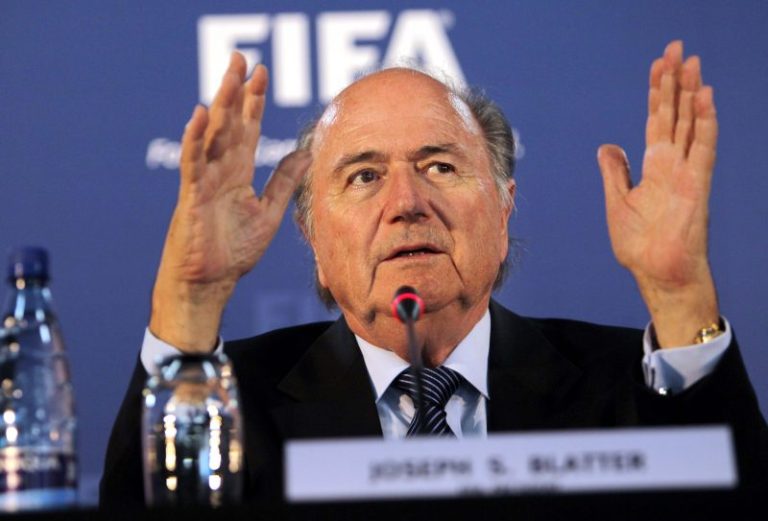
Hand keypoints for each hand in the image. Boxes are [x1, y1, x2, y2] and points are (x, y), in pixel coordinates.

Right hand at [150, 52, 310, 351]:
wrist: (209, 283)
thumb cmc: (232, 252)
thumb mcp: (268, 212)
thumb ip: (284, 181)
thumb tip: (306, 154)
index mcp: (237, 174)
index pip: (247, 130)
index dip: (254, 102)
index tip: (262, 75)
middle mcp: (220, 171)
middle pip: (229, 123)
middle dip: (237, 91)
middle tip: (242, 58)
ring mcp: (204, 181)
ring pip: (212, 135)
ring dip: (219, 104)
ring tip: (228, 75)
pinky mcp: (191, 197)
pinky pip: (193, 164)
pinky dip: (194, 140)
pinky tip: (199, 116)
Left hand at [597, 41, 718, 347]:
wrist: (656, 272)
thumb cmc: (639, 244)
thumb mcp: (617, 201)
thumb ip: (615, 172)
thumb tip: (607, 147)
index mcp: (653, 167)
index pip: (656, 121)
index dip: (657, 93)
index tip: (658, 66)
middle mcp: (672, 163)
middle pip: (674, 114)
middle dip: (674, 82)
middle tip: (677, 49)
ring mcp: (686, 171)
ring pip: (690, 123)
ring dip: (691, 93)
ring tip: (691, 63)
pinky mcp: (696, 184)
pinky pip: (703, 147)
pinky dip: (705, 121)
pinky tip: (704, 97)